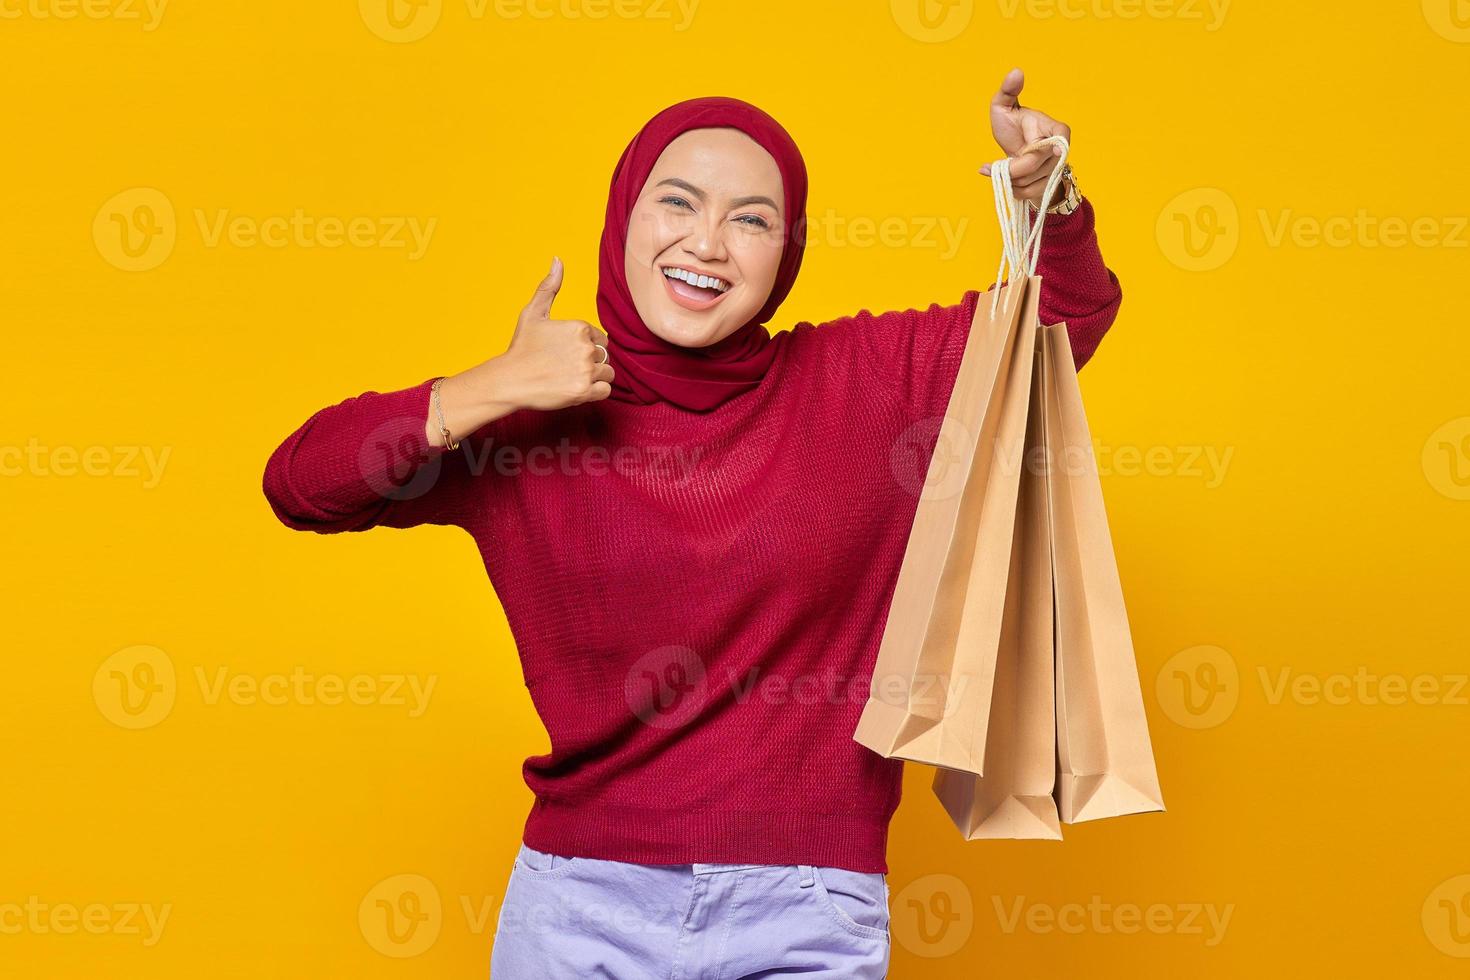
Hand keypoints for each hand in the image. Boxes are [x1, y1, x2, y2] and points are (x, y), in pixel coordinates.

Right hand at [498, 256, 614, 410]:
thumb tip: (558, 259)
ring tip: (571, 378)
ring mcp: (586, 370)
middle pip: (604, 355)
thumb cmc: (521, 347)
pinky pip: (606, 390)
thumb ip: (549, 287)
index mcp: (579, 327)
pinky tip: (576, 388)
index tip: (566, 354)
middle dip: (590, 362)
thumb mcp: (533, 313)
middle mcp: (586, 347)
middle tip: (566, 368)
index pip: (600, 338)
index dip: (586, 347)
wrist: (509, 380)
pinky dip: (595, 391)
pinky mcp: (584, 391)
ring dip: (594, 377)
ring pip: (608, 373)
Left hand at [979, 68, 1072, 206]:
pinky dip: (1015, 191)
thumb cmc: (1010, 125)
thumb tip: (1016, 72)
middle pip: (1034, 167)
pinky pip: (1031, 194)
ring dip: (1011, 181)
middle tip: (994, 165)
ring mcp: (1056, 169)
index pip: (1052, 144)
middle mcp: (1061, 151)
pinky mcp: (1049, 185)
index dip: (1037, 154)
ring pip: (1031, 184)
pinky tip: (1007, 182)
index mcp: (1057, 130)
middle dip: (1011, 169)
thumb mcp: (1003, 106)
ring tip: (1004, 169)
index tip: (1026, 152)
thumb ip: (1008, 90)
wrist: (1013, 149)